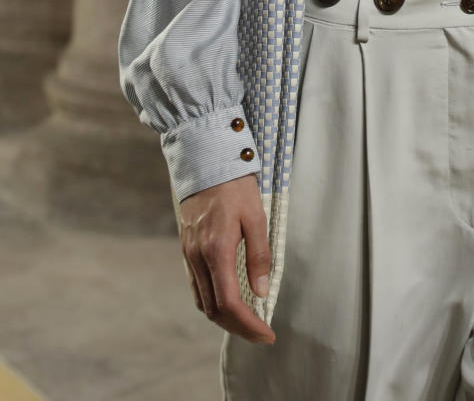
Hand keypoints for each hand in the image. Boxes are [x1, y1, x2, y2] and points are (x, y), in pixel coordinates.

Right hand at [178, 173, 275, 343]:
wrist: (205, 160)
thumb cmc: (234, 185)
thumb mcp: (256, 215)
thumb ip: (259, 255)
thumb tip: (262, 292)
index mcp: (217, 250)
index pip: (230, 303)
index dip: (249, 325)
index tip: (267, 334)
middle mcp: (198, 257)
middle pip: (214, 310)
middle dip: (238, 328)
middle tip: (261, 333)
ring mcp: (189, 254)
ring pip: (203, 301)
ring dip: (224, 318)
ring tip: (248, 321)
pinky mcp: (186, 249)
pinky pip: (196, 287)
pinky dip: (212, 302)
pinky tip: (227, 300)